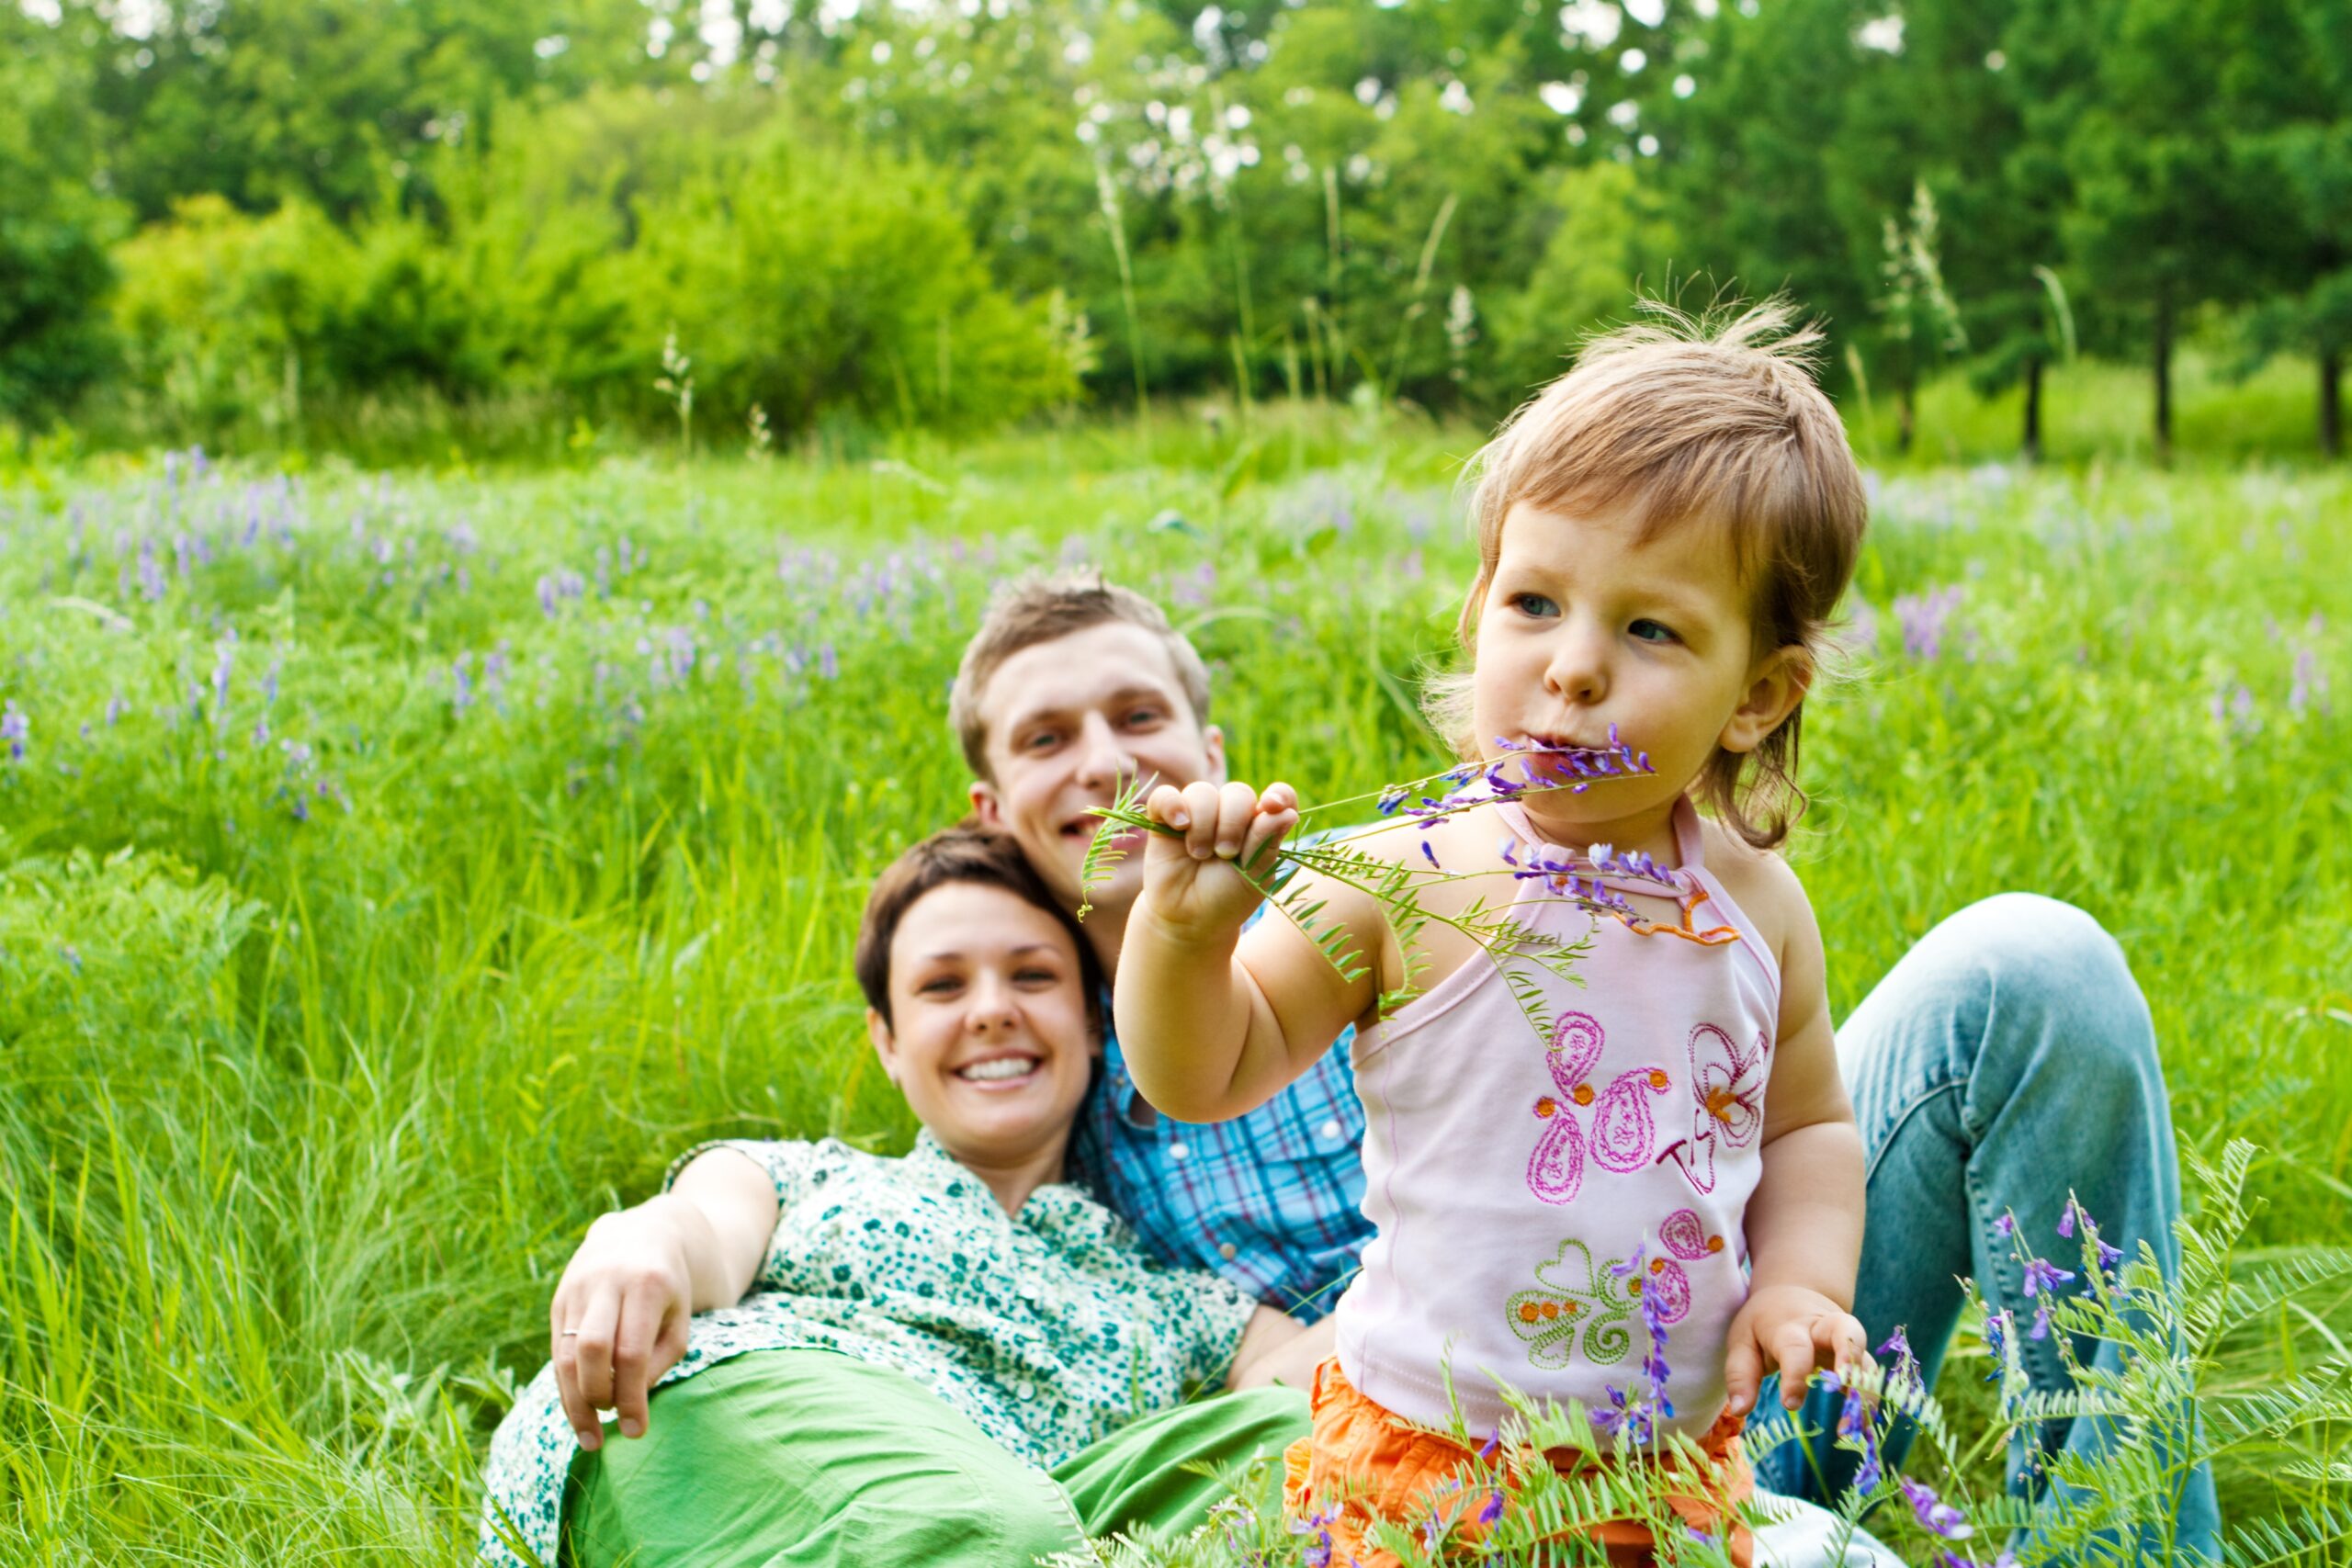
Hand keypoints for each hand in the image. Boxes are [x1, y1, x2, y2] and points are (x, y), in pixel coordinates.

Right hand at [549, 1196, 699, 1449]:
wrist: (642, 1236)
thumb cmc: (668, 1290)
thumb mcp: (679, 1320)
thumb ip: (658, 1361)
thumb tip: (629, 1403)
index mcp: (646, 1284)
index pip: (631, 1351)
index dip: (631, 1396)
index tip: (636, 1430)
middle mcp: (606, 1282)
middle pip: (590, 1350)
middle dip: (596, 1397)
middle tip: (608, 1429)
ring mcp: (577, 1288)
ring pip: (565, 1353)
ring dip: (574, 1401)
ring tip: (589, 1435)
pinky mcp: (560, 1298)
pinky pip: (557, 1350)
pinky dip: (566, 1385)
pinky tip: (578, 1410)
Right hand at [1141, 779, 1298, 936]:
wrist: (1189, 920)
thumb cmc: (1227, 898)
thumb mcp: (1254, 876)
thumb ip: (1266, 842)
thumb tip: (1286, 812)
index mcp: (1258, 825)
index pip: (1277, 797)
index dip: (1278, 795)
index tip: (1273, 805)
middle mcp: (1229, 813)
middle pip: (1237, 792)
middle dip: (1233, 823)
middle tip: (1225, 854)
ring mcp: (1196, 813)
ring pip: (1201, 792)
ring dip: (1203, 825)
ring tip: (1200, 855)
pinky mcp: (1164, 818)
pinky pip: (1165, 796)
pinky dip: (1172, 805)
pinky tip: (1179, 825)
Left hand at [1722, 1283, 1866, 1417]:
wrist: (1793, 1294)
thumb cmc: (1763, 1325)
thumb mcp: (1742, 1341)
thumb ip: (1740, 1376)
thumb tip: (1739, 1411)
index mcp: (1789, 1326)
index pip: (1795, 1348)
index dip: (1795, 1376)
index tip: (1790, 1405)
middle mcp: (1823, 1328)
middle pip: (1846, 1332)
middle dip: (1850, 1361)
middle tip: (1848, 1394)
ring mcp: (1845, 1341)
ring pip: (1865, 1356)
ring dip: (1866, 1391)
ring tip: (1858, 1427)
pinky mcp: (1858, 1355)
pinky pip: (1871, 1376)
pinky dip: (1871, 1400)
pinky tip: (1864, 1426)